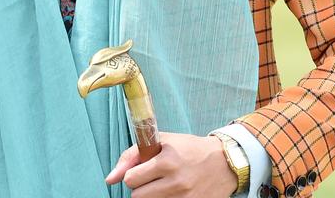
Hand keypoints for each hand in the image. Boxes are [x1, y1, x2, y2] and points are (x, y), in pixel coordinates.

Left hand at [105, 132, 236, 197]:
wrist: (224, 162)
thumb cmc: (189, 149)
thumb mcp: (161, 142)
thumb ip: (131, 155)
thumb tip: (109, 179)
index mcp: (167, 162)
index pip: (131, 179)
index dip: (133, 174)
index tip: (142, 170)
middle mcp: (176, 182)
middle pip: (137, 197)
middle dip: (140, 187)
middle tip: (152, 179)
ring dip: (152, 196)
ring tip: (164, 185)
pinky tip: (173, 193)